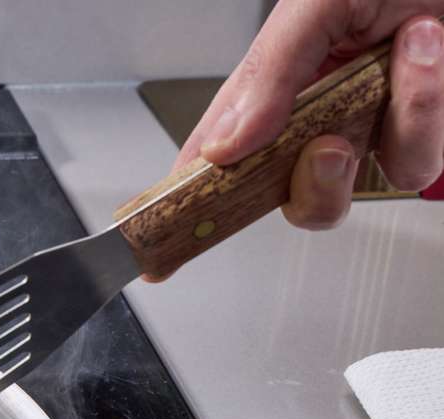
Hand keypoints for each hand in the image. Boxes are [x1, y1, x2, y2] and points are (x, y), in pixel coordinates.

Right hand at [179, 2, 443, 229]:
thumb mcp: (315, 3)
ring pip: (357, 184)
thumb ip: (268, 71)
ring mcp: (375, 126)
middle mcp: (324, 111)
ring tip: (404, 52)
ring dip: (390, 123)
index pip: (224, 146)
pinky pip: (413, 162)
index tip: (177, 219)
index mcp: (281, 80)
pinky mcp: (425, 133)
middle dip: (306, 185)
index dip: (196, 186)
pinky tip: (425, 52)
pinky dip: (423, 107)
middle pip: (288, 194)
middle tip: (325, 146)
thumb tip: (227, 142)